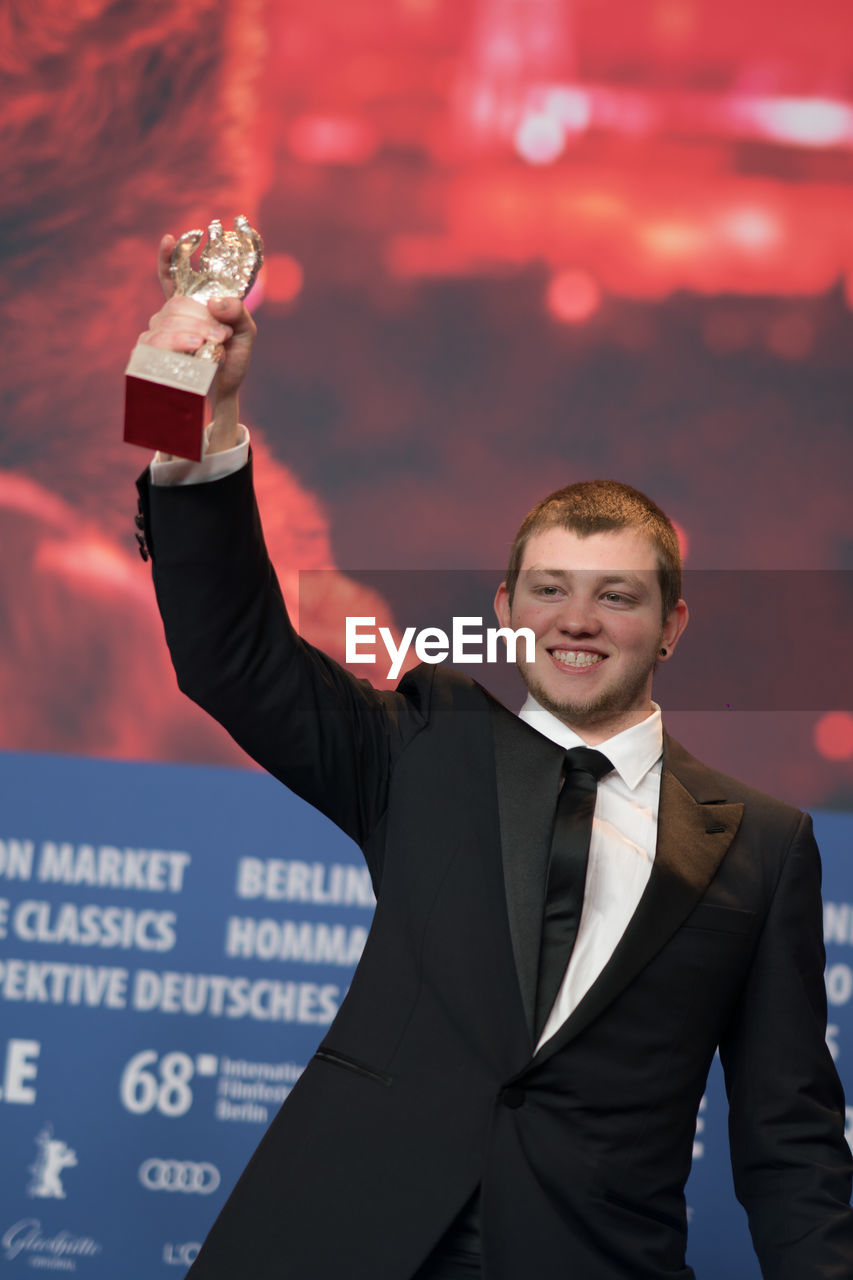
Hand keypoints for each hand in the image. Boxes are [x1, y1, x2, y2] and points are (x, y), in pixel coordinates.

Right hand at [138, 235, 257, 451]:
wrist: (224, 392)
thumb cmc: (232, 359)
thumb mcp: (246, 332)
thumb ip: (239, 312)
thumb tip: (215, 303)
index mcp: (190, 305)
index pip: (172, 276)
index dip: (168, 257)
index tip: (169, 238)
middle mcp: (169, 316)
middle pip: (176, 304)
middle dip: (200, 317)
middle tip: (222, 334)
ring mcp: (156, 335)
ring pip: (165, 322)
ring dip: (192, 332)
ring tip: (211, 345)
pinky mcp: (149, 356)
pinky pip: (154, 343)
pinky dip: (175, 344)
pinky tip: (191, 350)